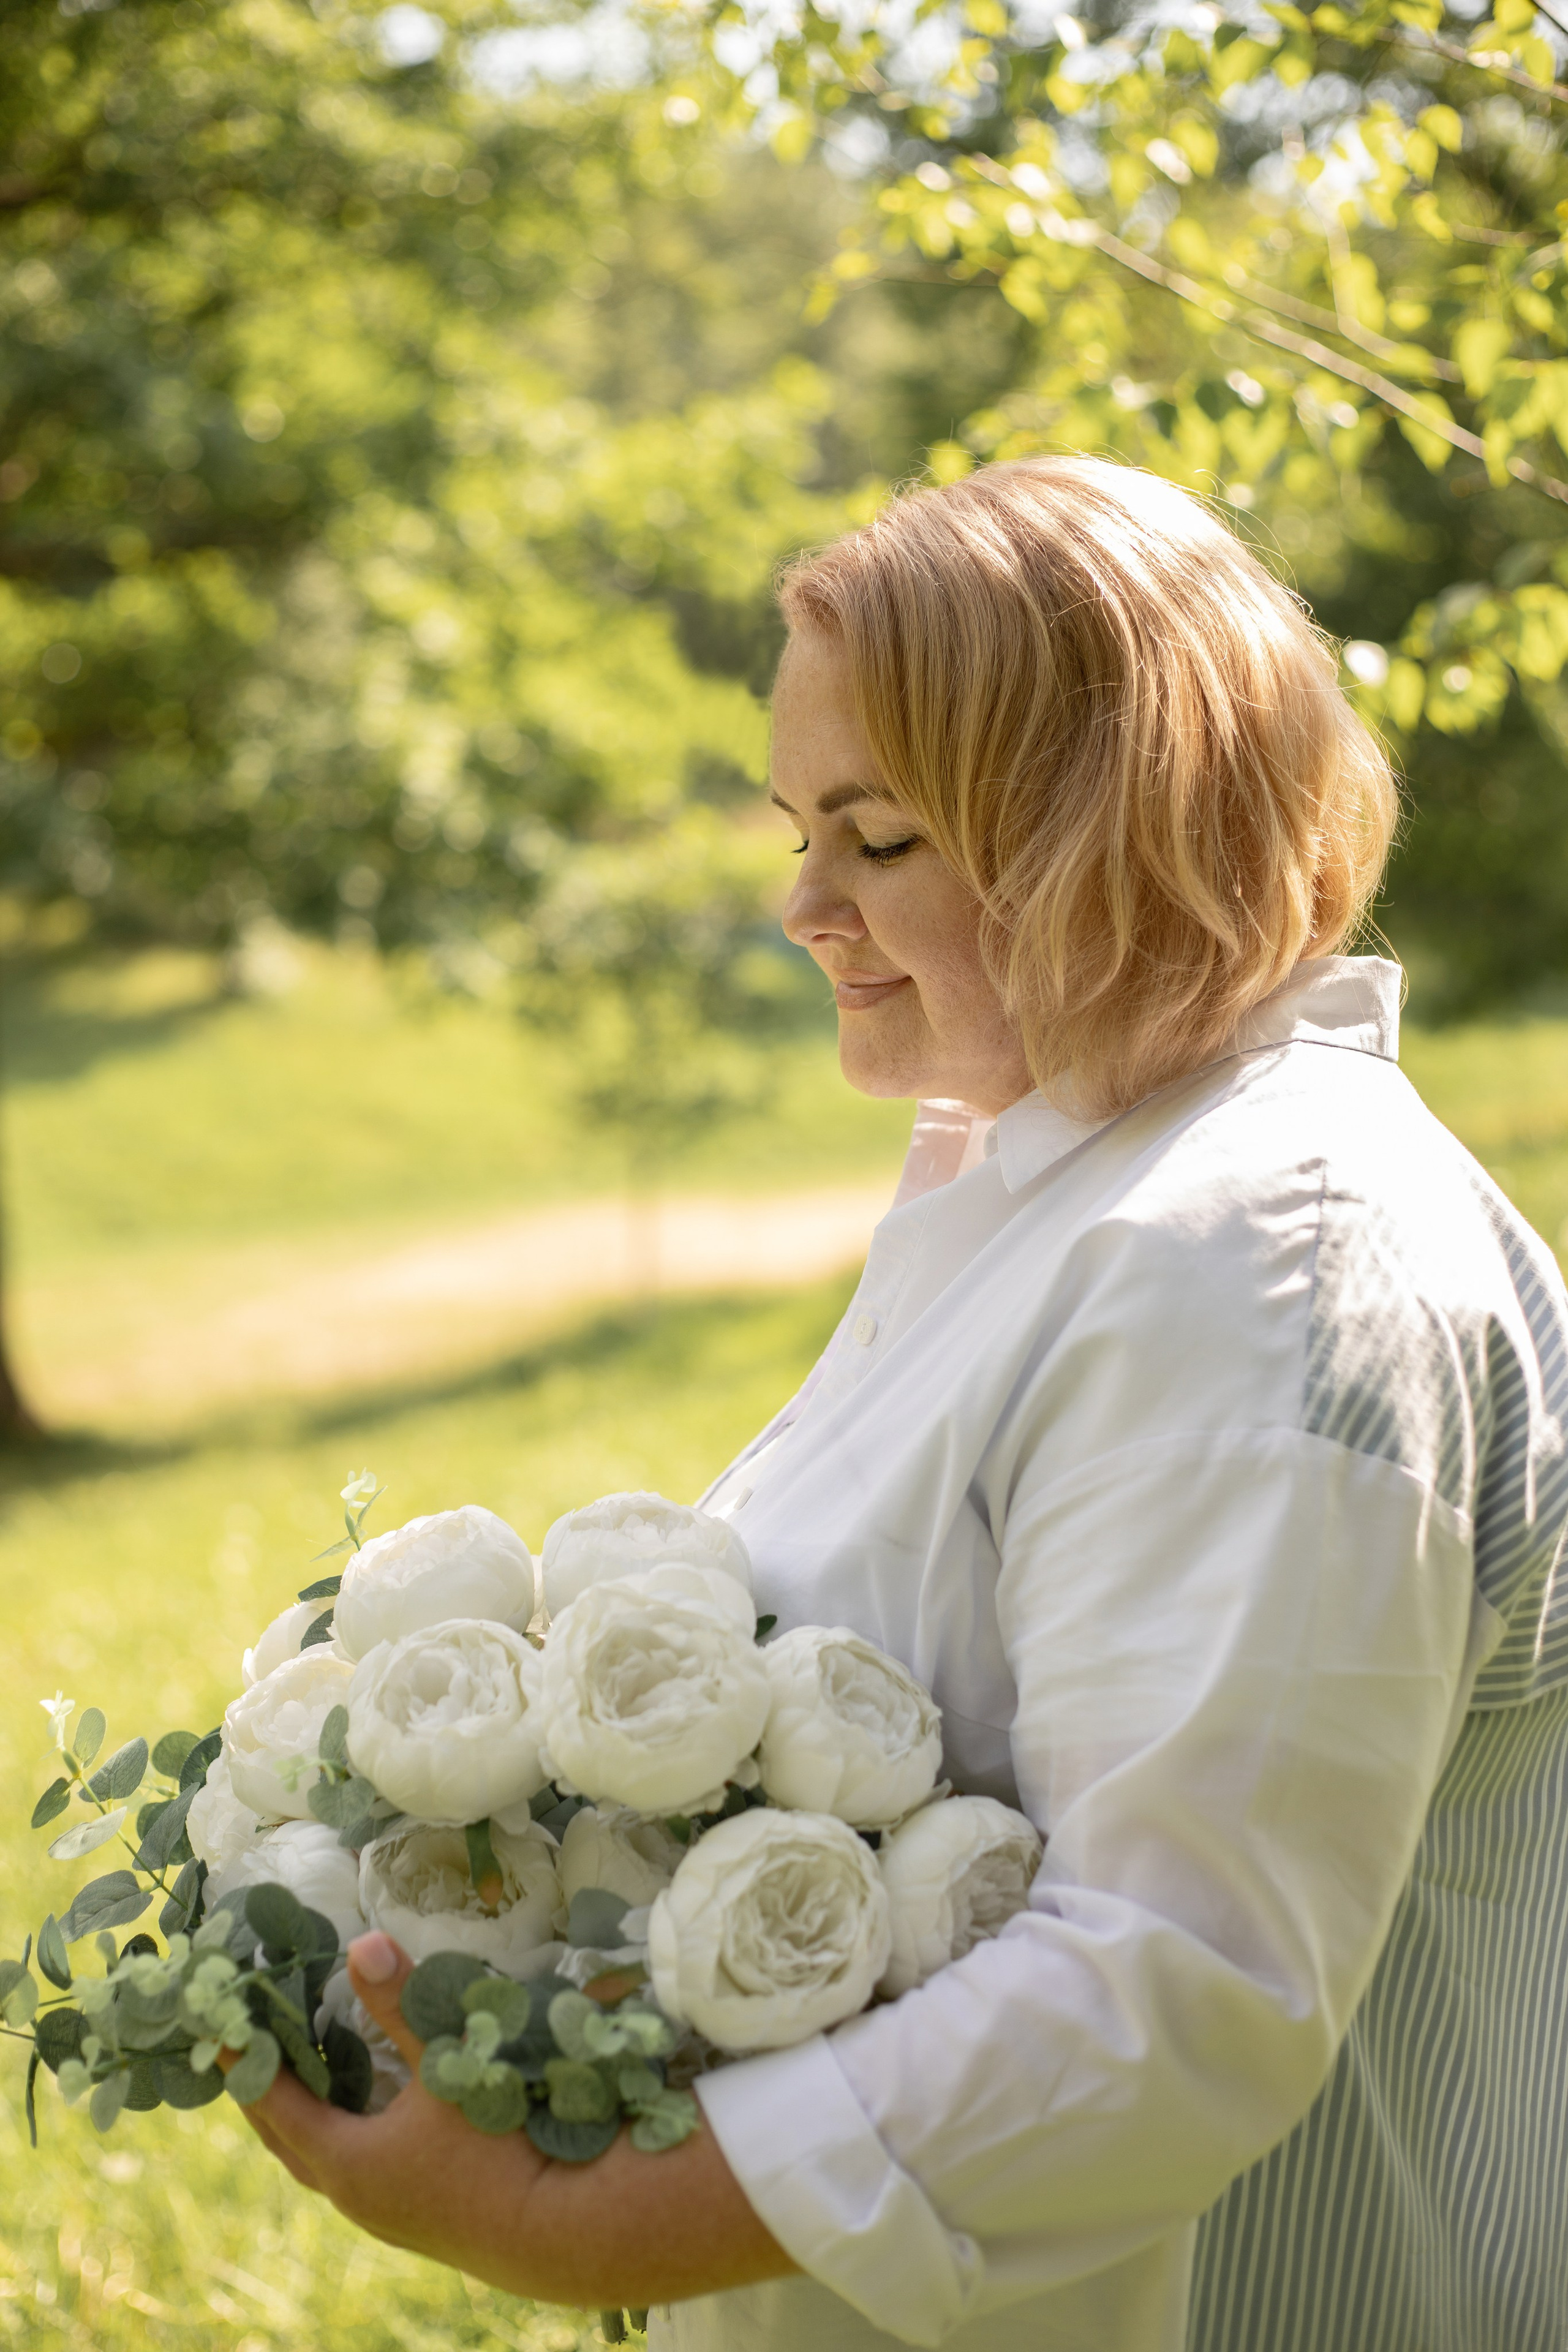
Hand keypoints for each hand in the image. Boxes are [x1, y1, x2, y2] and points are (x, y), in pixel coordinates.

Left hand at [226, 1932, 796, 2310]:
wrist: (560, 2228)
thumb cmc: (496, 2140)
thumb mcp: (446, 2062)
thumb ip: (404, 2002)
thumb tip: (363, 1941)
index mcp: (347, 2160)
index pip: (276, 2107)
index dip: (247, 2065)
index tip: (221, 2030)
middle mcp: (354, 2195)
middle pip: (288, 2140)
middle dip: (265, 2093)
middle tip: (249, 2048)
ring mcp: (386, 2214)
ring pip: (323, 2160)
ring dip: (305, 2116)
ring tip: (301, 2071)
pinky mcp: (417, 2217)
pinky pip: (356, 2169)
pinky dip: (341, 2133)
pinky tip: (364, 2108)